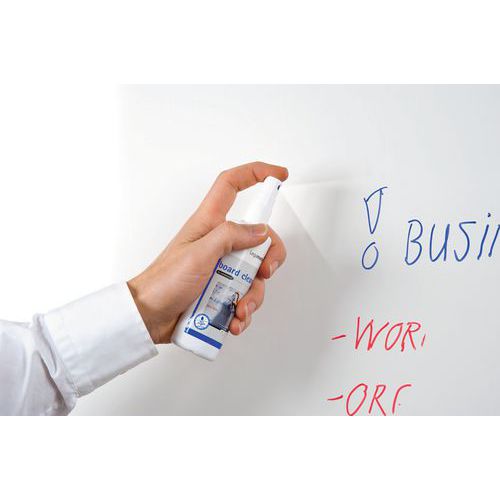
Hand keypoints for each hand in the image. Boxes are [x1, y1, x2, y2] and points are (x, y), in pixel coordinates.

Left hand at [127, 162, 288, 343]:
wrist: (148, 317)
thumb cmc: (164, 282)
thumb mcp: (199, 254)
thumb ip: (230, 236)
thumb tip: (260, 231)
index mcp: (209, 223)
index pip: (232, 184)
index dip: (256, 174)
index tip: (280, 176)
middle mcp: (219, 242)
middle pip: (259, 237)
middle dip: (269, 257)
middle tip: (264, 272)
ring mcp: (222, 267)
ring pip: (255, 273)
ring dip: (253, 295)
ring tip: (239, 310)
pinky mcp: (222, 290)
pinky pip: (245, 296)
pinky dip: (244, 311)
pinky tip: (233, 321)